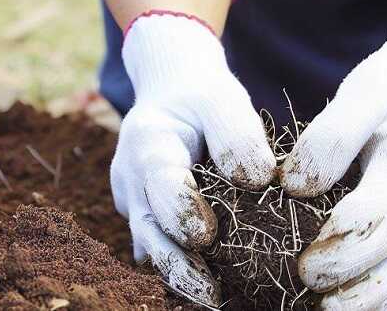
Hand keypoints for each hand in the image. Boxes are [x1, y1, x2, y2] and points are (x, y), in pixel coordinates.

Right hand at [111, 13, 276, 305]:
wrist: (174, 95)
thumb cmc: (202, 96)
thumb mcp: (223, 97)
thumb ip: (236, 132)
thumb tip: (256, 178)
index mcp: (147, 139)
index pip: (159, 180)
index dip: (180, 209)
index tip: (207, 235)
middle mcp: (131, 175)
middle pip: (147, 226)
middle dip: (176, 262)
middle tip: (211, 293)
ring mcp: (133, 201)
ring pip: (151, 244)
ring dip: (180, 273)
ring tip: (215, 298)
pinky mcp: (145, 218)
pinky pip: (159, 245)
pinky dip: (181, 266)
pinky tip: (213, 287)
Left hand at [281, 12, 386, 310]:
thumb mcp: (362, 91)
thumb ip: (330, 136)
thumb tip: (297, 186)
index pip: (375, 209)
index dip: (339, 234)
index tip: (303, 248)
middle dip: (344, 269)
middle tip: (301, 278)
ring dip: (367, 297)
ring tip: (324, 309)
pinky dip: (384, 294)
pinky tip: (347, 306)